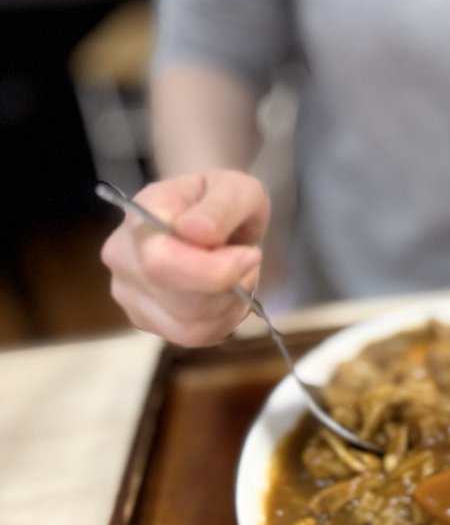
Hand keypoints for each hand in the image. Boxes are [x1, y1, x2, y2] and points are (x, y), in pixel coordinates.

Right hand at [101, 170, 269, 346]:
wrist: (207, 213)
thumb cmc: (219, 198)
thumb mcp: (236, 188)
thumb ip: (220, 207)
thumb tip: (194, 231)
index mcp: (139, 218)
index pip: (161, 263)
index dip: (213, 271)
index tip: (250, 255)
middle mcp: (122, 257)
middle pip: (179, 301)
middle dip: (229, 289)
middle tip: (250, 261)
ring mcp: (128, 293)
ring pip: (187, 326)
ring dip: (230, 306)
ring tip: (239, 275)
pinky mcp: (144, 319)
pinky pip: (192, 336)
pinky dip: (223, 320)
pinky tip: (227, 294)